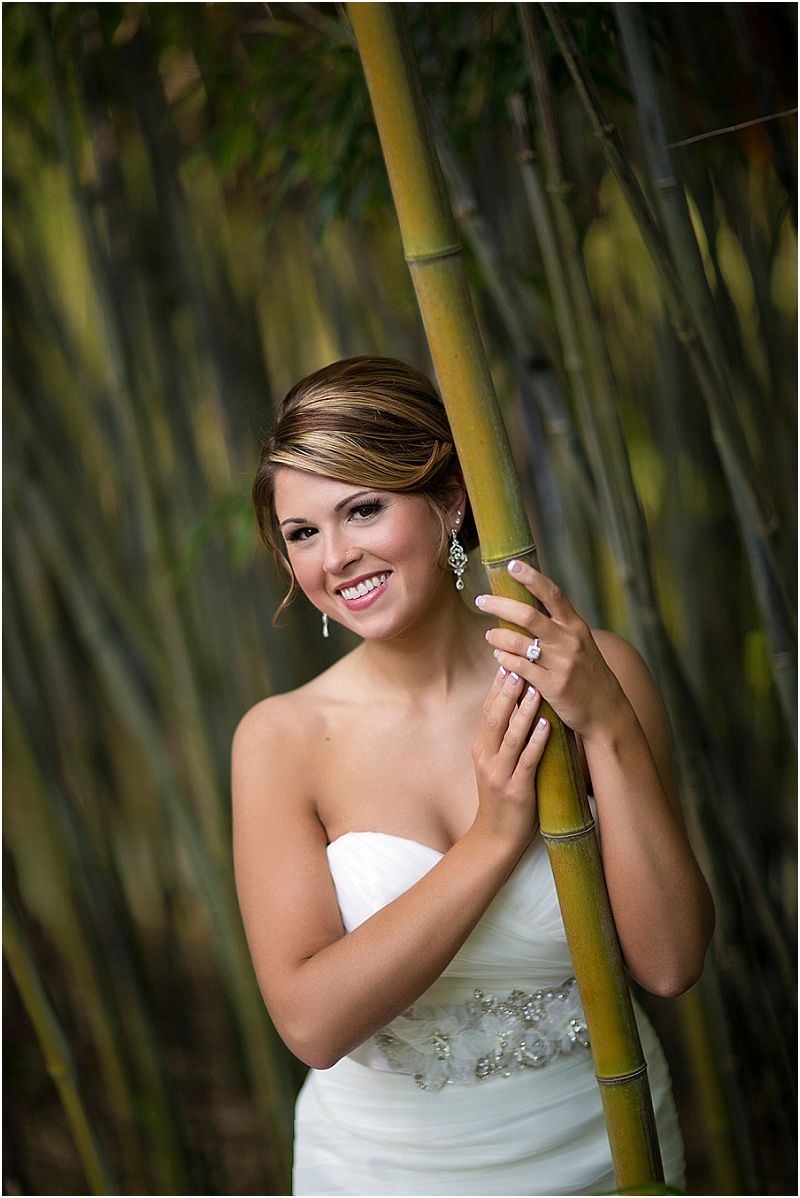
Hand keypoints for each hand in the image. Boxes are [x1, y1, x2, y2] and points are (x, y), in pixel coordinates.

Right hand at [470, 663, 549, 850]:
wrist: (495, 839)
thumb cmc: (502, 799)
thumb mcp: (495, 765)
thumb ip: (503, 740)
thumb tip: (518, 709)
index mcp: (481, 749)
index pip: (488, 711)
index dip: (497, 686)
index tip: (508, 660)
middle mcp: (486, 758)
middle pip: (495, 717)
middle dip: (507, 690)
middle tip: (519, 662)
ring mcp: (499, 774)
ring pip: (511, 736)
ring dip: (523, 710)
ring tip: (535, 687)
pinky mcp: (515, 790)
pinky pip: (527, 761)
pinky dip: (537, 741)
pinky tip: (547, 725)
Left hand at [475, 560, 625, 740]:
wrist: (606, 711)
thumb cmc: (587, 674)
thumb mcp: (580, 644)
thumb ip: (558, 626)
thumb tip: (527, 606)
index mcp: (576, 626)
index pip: (552, 594)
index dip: (531, 577)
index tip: (511, 565)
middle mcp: (570, 641)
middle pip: (528, 615)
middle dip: (499, 605)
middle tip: (481, 601)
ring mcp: (562, 664)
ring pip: (519, 643)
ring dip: (497, 637)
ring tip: (489, 636)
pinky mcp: (554, 686)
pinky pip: (520, 668)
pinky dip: (504, 661)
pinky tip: (499, 658)